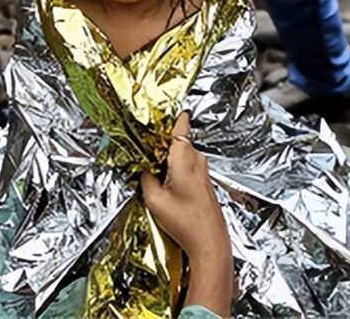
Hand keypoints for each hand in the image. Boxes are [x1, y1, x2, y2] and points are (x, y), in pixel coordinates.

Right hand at [141, 112, 231, 315]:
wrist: (209, 242)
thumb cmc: (186, 222)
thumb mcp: (154, 199)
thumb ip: (145, 178)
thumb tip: (142, 168)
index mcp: (185, 158)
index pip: (180, 126)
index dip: (169, 115)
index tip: (158, 107)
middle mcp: (197, 160)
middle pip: (176, 140)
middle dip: (159, 141)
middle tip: (140, 142)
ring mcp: (202, 171)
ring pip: (180, 154)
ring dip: (166, 156)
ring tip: (148, 164)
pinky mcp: (203, 182)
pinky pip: (185, 165)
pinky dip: (173, 167)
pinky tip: (162, 180)